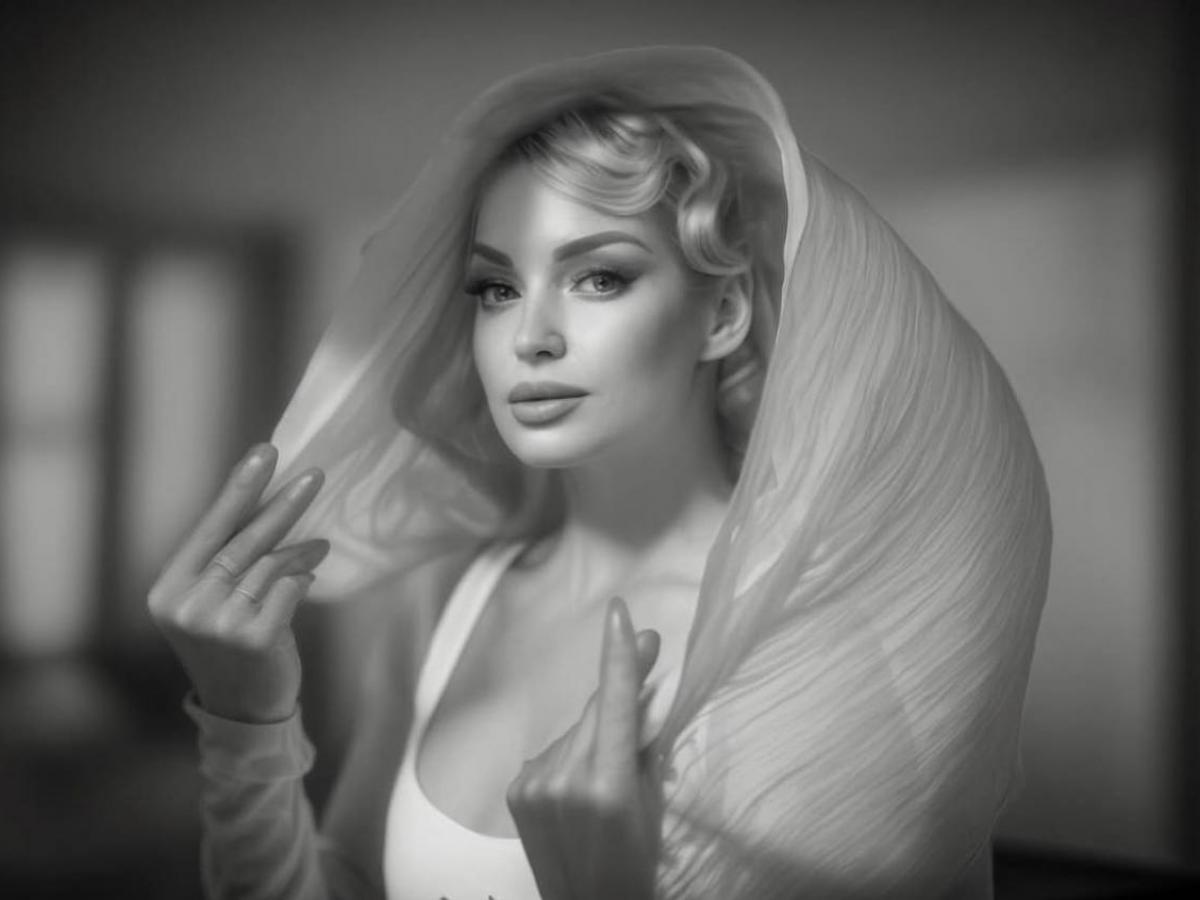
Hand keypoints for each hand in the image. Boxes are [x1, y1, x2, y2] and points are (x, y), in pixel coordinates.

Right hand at [147, 443, 328, 722]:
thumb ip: (234, 561)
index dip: (239, 488)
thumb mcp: (218, 602)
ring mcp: (218, 623)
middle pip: (243, 540)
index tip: (266, 452)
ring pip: (271, 565)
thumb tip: (275, 505)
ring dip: (301, 551)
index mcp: (169, 589)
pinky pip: (289, 590)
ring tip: (320, 543)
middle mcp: (187, 605)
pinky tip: (307, 580)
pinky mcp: (254, 637)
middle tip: (314, 476)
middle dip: (282, 503)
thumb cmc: (234, 646)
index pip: (209, 528)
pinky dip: (301, 581)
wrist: (244, 711)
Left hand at [507, 597, 662, 899]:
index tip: (621, 613)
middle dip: (621, 690)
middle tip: (648, 655)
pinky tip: (576, 788)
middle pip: (598, 711)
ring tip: (604, 778)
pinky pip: (552, 751)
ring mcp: (534, 785)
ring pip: (575, 731)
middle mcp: (565, 780)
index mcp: (608, 785)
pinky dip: (569, 756)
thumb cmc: (636, 860)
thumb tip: (643, 687)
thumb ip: (643, 745)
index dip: (620, 656)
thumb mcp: (651, 803)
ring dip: (594, 735)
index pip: (617, 705)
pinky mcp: (515, 790)